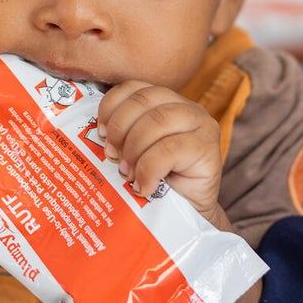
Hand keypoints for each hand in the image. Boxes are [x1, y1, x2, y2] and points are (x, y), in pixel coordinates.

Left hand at [95, 80, 222, 217]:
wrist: (188, 214)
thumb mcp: (135, 153)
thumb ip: (122, 137)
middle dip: (121, 128)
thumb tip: (94, 134)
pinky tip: (144, 186)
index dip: (111, 106)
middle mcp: (185, 107)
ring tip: (127, 173)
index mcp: (164, 102)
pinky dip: (150, 169)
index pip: (133, 88)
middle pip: (144, 100)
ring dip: (134, 149)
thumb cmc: (157, 183)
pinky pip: (171, 149)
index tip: (100, 133)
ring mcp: (201, 124)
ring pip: (157, 121)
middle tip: (111, 156)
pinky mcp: (208, 147)